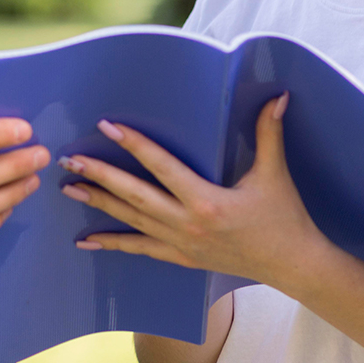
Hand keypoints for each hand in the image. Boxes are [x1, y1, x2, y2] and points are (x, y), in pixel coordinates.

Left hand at [58, 94, 322, 286]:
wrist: (294, 266)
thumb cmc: (285, 217)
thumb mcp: (275, 174)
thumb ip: (270, 133)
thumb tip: (278, 96)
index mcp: (207, 201)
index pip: (162, 167)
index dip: (134, 145)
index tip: (107, 127)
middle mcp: (188, 224)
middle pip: (135, 196)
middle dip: (100, 177)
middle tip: (69, 160)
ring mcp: (181, 244)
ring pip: (132, 221)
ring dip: (99, 204)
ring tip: (69, 189)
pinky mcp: (181, 258)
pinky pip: (140, 249)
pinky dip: (112, 244)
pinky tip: (85, 242)